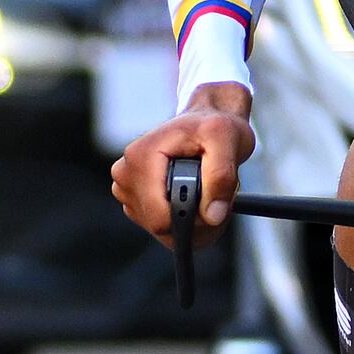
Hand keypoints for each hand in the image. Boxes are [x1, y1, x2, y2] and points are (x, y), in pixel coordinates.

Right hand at [113, 88, 255, 242]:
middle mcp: (126, 174)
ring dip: (192, 221)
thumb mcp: (227, 140)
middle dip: (194, 219)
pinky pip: (163, 229)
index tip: (213, 199)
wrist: (205, 121)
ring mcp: (127, 189)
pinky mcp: (135, 201)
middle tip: (214, 195)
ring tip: (207, 193)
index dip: (193, 217)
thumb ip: (221, 175)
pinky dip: (185, 221)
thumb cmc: (214, 127)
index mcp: (140, 157)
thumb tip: (212, 215)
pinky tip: (196, 200)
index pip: (159, 216)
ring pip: (163, 231)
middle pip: (161, 226)